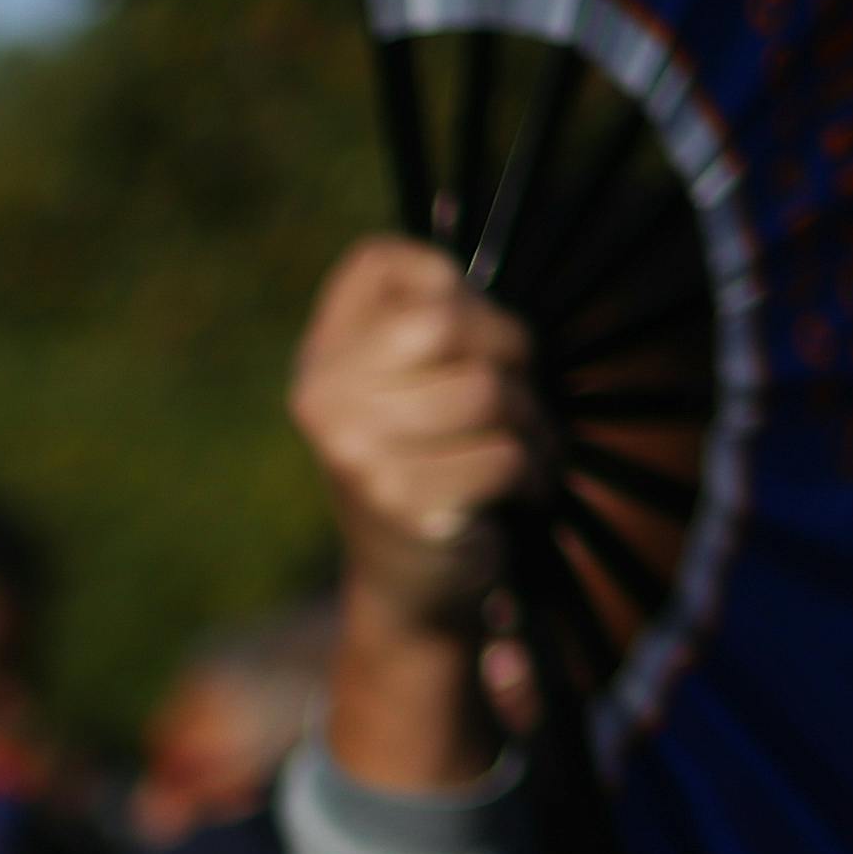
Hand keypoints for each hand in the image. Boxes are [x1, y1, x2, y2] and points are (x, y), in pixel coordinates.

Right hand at [295, 238, 539, 644]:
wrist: (411, 592)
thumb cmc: (431, 467)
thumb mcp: (408, 386)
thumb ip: (427, 325)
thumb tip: (492, 289)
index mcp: (320, 355)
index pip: (382, 261)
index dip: (450, 282)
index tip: (466, 337)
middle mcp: (321, 396)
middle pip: (448, 321)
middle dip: (511, 353)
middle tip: (519, 397)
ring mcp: (353, 451)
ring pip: (485, 391)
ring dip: (532, 423)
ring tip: (527, 448)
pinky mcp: (399, 503)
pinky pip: (502, 454)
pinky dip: (531, 474)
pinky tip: (518, 493)